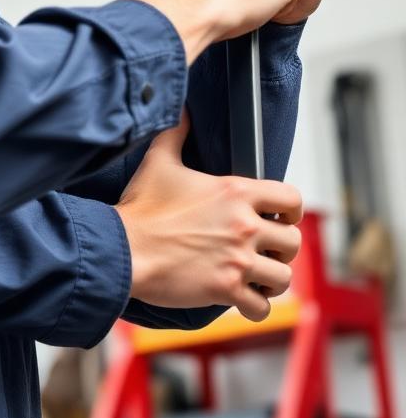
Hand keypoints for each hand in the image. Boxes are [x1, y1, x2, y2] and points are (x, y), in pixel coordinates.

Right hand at [115, 110, 302, 321]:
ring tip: (255, 277)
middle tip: (263, 250)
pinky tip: (241, 299)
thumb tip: (181, 109)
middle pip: (293, 242)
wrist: (123, 247)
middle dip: (281, 248)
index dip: (290, 209)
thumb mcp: (159, 161)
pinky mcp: (226, 289)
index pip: (290, 198)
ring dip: (271, 280)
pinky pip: (261, 308)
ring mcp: (238, 260)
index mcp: (235, 192)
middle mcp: (244, 226)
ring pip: (283, 277)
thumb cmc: (141, 206)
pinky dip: (255, 307)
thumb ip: (175, 132)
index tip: (278, 216)